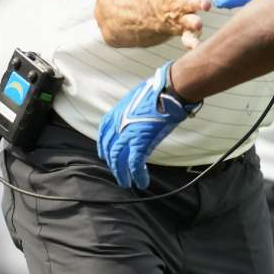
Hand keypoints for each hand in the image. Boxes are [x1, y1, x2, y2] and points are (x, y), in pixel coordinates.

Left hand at [97, 62, 199, 188]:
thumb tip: (141, 115)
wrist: (169, 90)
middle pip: (110, 150)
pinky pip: (135, 164)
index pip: (104, 133)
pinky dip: (137, 175)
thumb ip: (134, 110)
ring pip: (118, 160)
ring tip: (126, 183)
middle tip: (118, 174)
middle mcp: (118, 125)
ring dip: (122, 174)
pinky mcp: (140, 142)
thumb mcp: (139, 98)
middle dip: (113, 164)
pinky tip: (141, 182)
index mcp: (117, 113)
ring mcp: (128, 134)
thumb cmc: (160, 90)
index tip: (106, 156)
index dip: (104, 147)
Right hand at [164, 0, 210, 48]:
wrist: (156, 9)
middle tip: (205, 4)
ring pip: (186, 22)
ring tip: (199, 25)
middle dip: (195, 4)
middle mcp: (178, 4)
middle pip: (186, 4)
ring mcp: (180, 19)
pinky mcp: (184, 31)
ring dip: (193, 24)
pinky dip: (190, 44)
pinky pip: (186, 39)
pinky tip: (197, 49)